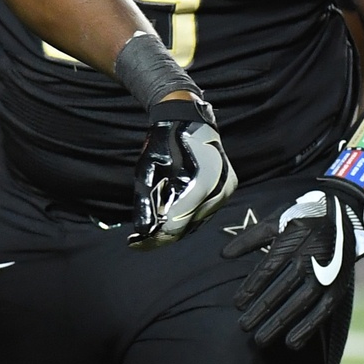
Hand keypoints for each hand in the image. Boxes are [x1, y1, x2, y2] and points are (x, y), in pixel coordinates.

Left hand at [128, 99, 235, 248]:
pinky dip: (187, 219)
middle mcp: (219, 187)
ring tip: (150, 234)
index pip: (178, 220)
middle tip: (139, 242)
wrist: (189, 120)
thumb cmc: (164, 141)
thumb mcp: (148, 169)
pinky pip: (205, 212)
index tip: (135, 243)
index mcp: (201, 180)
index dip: (157, 236)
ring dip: (175, 228)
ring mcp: (227, 189)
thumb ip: (146, 201)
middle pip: (189, 224)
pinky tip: (169, 221)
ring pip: (198, 221)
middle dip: (163, 235)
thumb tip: (143, 231)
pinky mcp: (228, 189)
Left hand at [225, 186, 363, 350]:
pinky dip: (308, 328)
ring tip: (261, 339)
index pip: (268, 270)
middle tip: (243, 326)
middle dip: (261, 310)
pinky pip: (322, 311)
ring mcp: (326, 275)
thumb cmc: (300, 219)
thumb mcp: (274, 220)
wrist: (343, 216)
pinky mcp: (338, 287)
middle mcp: (309, 260)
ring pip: (300, 303)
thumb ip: (249, 239)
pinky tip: (292, 342)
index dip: (252, 288)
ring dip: (280, 323)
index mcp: (292, 242)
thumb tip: (223, 255)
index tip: (237, 304)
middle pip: (282, 290)